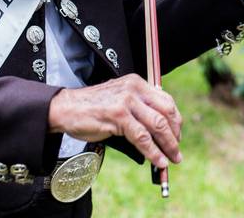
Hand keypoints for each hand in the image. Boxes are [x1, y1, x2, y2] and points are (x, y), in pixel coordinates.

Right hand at [47, 74, 182, 168]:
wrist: (66, 108)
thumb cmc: (92, 107)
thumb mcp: (119, 99)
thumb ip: (138, 107)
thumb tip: (159, 131)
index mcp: (137, 83)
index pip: (166, 100)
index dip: (175, 120)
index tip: (177, 135)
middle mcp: (134, 89)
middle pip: (166, 112)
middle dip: (175, 134)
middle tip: (176, 150)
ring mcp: (126, 102)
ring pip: (157, 125)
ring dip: (168, 145)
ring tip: (172, 159)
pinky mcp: (118, 116)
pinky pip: (142, 137)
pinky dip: (153, 152)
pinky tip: (158, 161)